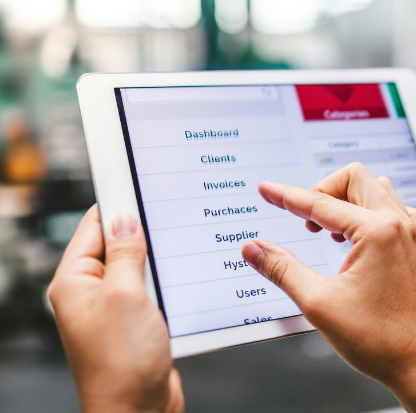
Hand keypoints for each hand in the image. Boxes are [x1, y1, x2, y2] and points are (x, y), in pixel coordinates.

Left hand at [48, 206, 183, 412]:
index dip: (117, 203)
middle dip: (143, 230)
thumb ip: (126, 253)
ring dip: (158, 257)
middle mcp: (91, 293)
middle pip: (117, 244)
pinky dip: (166, 279)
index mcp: (74, 282)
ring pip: (138, 266)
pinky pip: (151, 288)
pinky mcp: (135, 321)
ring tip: (179, 245)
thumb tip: (124, 219)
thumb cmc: (122, 364)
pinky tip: (185, 275)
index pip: (93, 227)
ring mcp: (114, 308)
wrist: (139, 411)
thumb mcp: (127, 295)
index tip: (139, 181)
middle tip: (170, 212)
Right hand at [242, 163, 415, 412]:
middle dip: (323, 191)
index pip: (320, 203)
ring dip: (347, 199)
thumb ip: (282, 269)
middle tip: (305, 223)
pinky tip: (355, 238)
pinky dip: (369, 211)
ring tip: (328, 232)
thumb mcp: (318, 303)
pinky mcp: (415, 244)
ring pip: (375, 188)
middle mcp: (398, 224)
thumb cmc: (376, 339)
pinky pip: (393, 208)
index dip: (287, 196)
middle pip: (354, 178)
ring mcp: (411, 232)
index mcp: (377, 232)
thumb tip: (253, 247)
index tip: (266, 189)